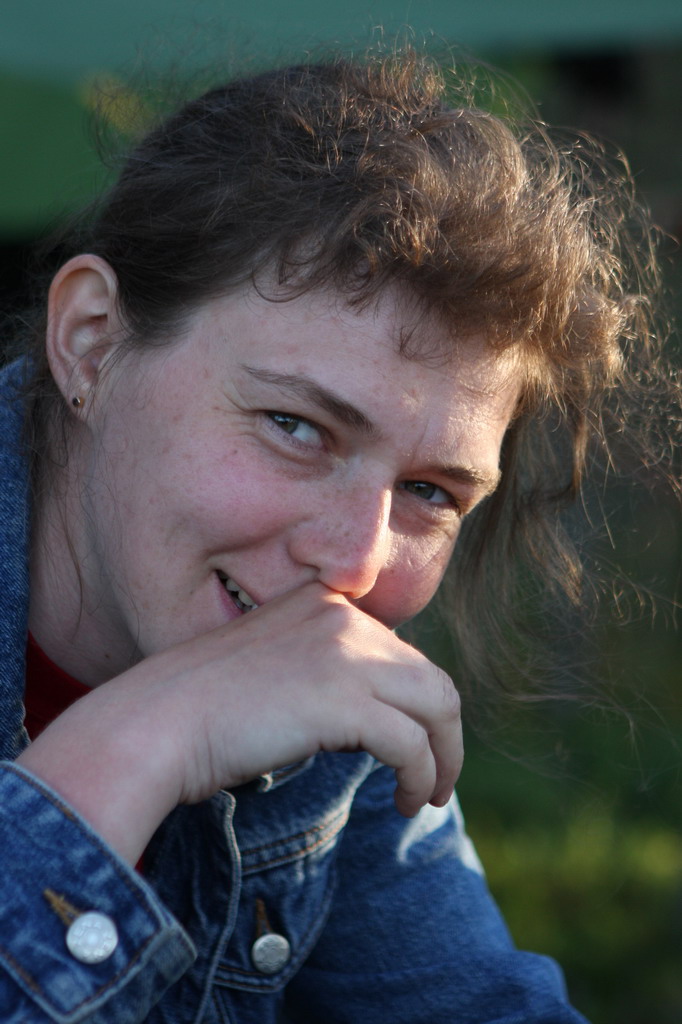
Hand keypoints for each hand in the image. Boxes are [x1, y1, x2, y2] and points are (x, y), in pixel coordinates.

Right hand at [18, 583, 461, 862]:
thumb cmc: (201, 708)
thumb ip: (323, 671)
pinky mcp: (344, 701)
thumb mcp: (273, 667)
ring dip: (443, 757)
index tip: (412, 738)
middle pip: (429, 676)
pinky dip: (421, 777)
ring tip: (428, 795)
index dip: (413, 699)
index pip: (397, 649)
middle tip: (435, 775)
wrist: (156, 722)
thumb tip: (372, 714)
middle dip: (443, 731)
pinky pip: (412, 745)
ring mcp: (346, 655)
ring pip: (437, 705)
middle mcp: (343, 618)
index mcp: (324, 602)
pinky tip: (405, 801)